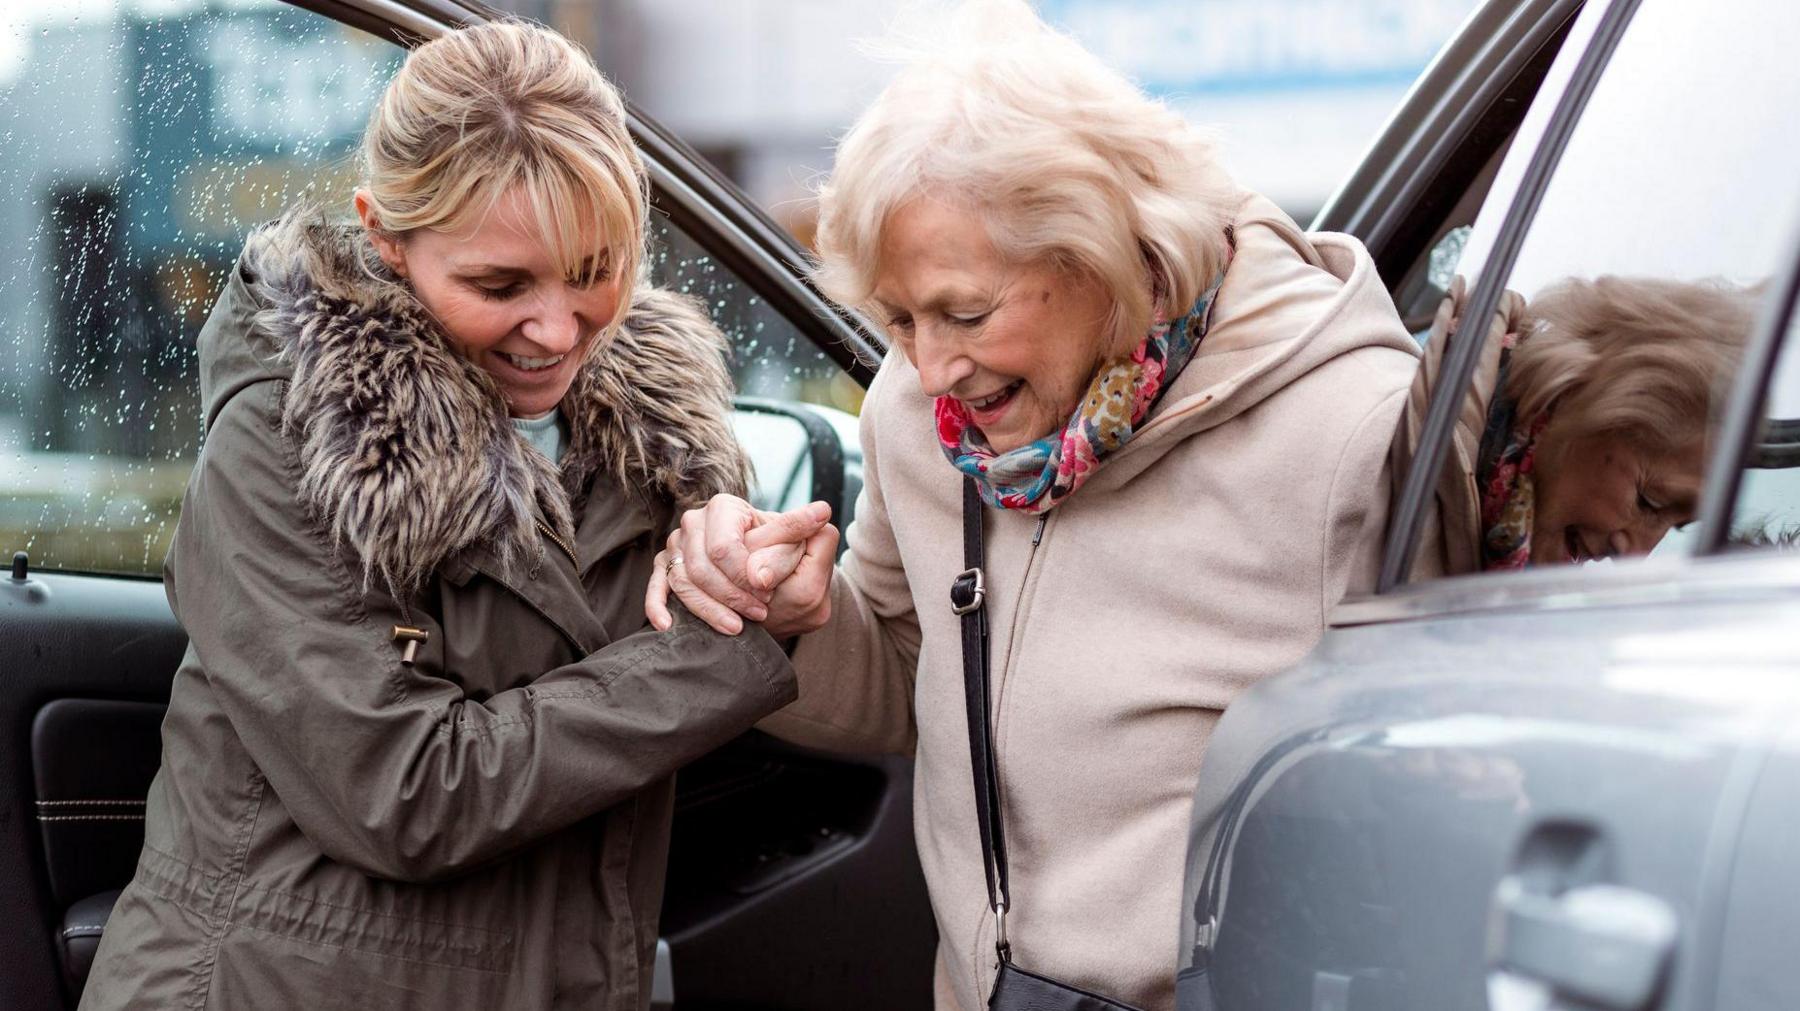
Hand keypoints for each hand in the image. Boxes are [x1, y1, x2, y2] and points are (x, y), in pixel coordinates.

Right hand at [645, 495, 832, 634]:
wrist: (768, 580)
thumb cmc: (781, 558)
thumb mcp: (798, 544)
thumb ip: (804, 531)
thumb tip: (821, 513)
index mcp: (725, 508)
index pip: (724, 547)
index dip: (744, 575)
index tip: (767, 592)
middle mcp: (695, 523)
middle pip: (701, 566)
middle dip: (731, 595)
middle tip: (760, 612)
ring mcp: (676, 547)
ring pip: (683, 582)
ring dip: (710, 609)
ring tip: (738, 626)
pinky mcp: (665, 570)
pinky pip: (655, 588)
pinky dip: (658, 606)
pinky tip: (668, 625)